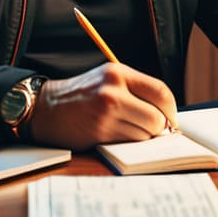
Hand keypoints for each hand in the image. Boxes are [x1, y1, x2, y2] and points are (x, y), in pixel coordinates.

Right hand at [25, 63, 178, 150]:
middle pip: (156, 117)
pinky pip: (128, 143)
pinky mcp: (98, 132)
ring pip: (144, 133)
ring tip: (125, 128)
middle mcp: (113, 90)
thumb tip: (167, 115)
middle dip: (158, 128)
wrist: (46, 108)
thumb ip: (137, 91)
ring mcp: (105, 112)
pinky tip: (114, 134)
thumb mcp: (109, 80)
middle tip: (151, 129)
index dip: (171, 110)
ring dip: (141, 136)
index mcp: (119, 73)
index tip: (171, 119)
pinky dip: (127, 143)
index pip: (161, 92)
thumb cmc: (83, 95)